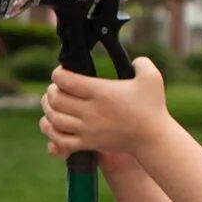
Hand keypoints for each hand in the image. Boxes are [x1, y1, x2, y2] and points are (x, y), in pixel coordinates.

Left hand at [38, 58, 169, 161]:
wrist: (153, 138)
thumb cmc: (153, 107)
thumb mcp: (152, 77)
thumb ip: (141, 62)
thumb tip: (133, 59)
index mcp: (102, 92)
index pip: (66, 81)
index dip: (58, 74)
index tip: (61, 72)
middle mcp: (92, 111)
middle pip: (56, 99)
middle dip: (51, 91)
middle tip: (56, 88)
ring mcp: (88, 129)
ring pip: (54, 120)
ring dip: (48, 109)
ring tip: (51, 103)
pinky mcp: (88, 143)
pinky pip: (60, 140)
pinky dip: (51, 132)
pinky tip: (51, 124)